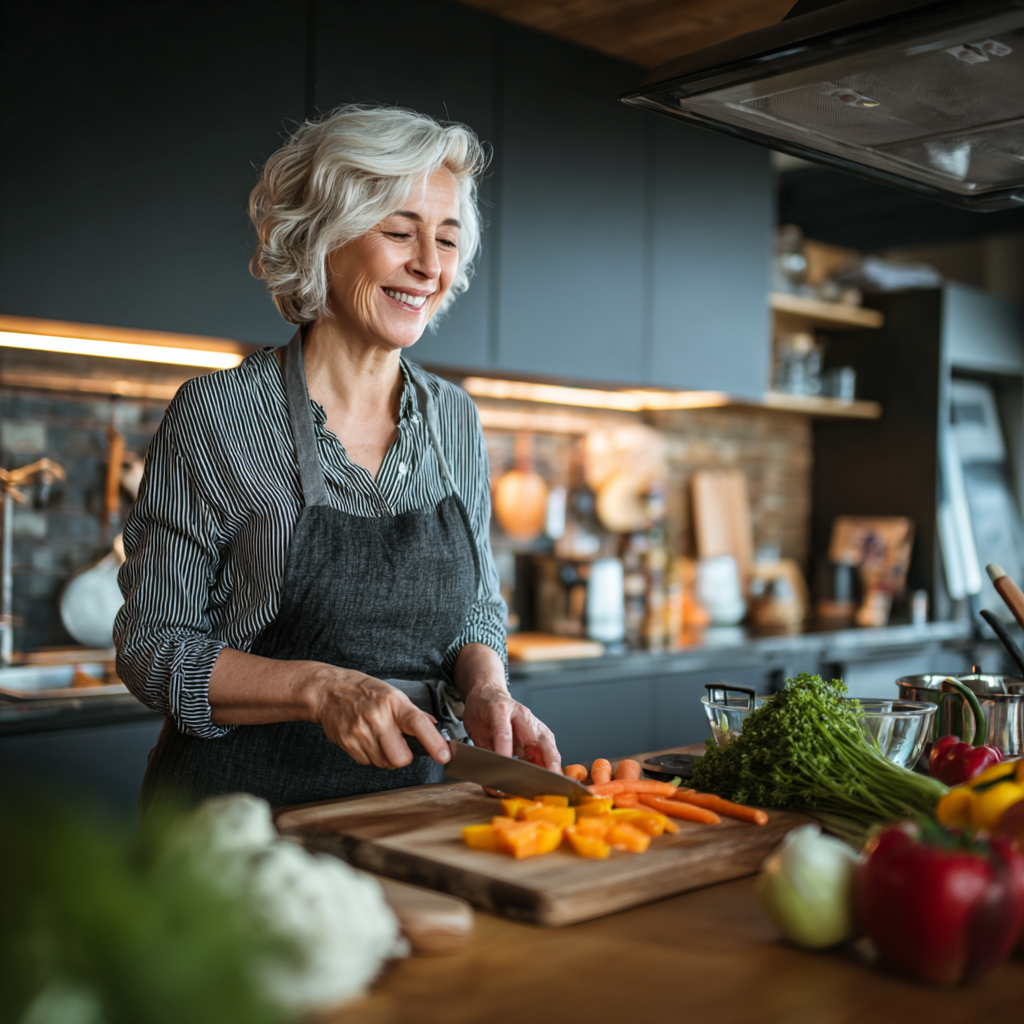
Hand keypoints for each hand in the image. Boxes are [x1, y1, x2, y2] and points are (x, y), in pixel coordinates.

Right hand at [310, 666, 450, 769]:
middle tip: (400, 745)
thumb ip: (413, 713)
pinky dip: (371, 756)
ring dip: (387, 757)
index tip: (444, 755)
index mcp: (393, 702)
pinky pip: (368, 762)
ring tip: (380, 738)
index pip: (417, 723)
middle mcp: (377, 717)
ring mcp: (360, 732)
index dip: (433, 741)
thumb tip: (434, 726)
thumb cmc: (363, 691)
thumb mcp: (392, 693)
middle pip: (400, 757)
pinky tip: (367, 740)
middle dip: (404, 757)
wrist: (328, 691)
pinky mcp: (347, 743)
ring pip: (384, 763)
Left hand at [455, 644, 560, 770]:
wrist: (491, 693)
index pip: (504, 733)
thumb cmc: (481, 710)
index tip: (504, 772)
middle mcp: (521, 715)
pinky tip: (549, 777)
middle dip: (546, 759)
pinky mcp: (540, 731)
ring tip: (552, 782)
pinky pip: (549, 748)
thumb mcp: (473, 728)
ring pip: (548, 744)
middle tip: (548, 777)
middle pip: (538, 738)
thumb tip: (491, 782)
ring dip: (552, 764)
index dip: (505, 753)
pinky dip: (550, 764)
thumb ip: (483, 753)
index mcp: (500, 710)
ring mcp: (534, 722)